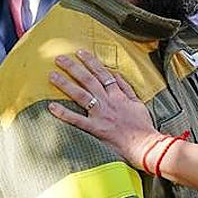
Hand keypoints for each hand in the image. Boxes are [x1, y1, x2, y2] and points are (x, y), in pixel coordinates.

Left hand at [47, 49, 160, 167]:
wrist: (145, 144)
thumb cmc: (143, 126)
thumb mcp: (138, 103)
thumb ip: (127, 88)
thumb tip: (116, 75)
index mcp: (118, 95)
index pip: (103, 74)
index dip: (91, 62)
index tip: (80, 53)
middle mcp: (108, 102)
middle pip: (89, 80)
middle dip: (74, 68)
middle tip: (60, 59)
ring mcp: (101, 115)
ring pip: (81, 95)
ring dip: (66, 84)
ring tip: (52, 75)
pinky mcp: (96, 129)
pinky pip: (77, 120)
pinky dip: (64, 113)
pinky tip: (51, 106)